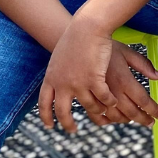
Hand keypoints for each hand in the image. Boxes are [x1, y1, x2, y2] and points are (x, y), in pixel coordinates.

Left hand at [39, 19, 117, 133]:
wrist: (87, 27)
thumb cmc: (76, 35)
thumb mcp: (60, 56)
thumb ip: (59, 71)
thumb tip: (58, 78)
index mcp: (51, 78)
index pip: (44, 104)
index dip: (46, 116)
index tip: (50, 126)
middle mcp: (62, 85)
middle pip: (62, 112)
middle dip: (67, 123)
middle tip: (72, 130)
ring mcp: (78, 84)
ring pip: (87, 106)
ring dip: (96, 110)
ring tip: (102, 112)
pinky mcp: (94, 80)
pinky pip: (103, 98)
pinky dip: (108, 102)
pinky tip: (113, 103)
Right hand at [94, 43, 157, 128]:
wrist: (82, 44)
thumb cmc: (107, 47)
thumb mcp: (128, 52)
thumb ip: (144, 65)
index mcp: (124, 80)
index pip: (142, 100)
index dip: (153, 109)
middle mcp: (112, 92)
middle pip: (131, 112)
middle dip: (143, 119)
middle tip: (151, 122)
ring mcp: (99, 98)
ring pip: (115, 117)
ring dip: (127, 120)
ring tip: (135, 119)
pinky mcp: (87, 99)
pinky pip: (97, 117)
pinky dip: (107, 121)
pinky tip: (113, 119)